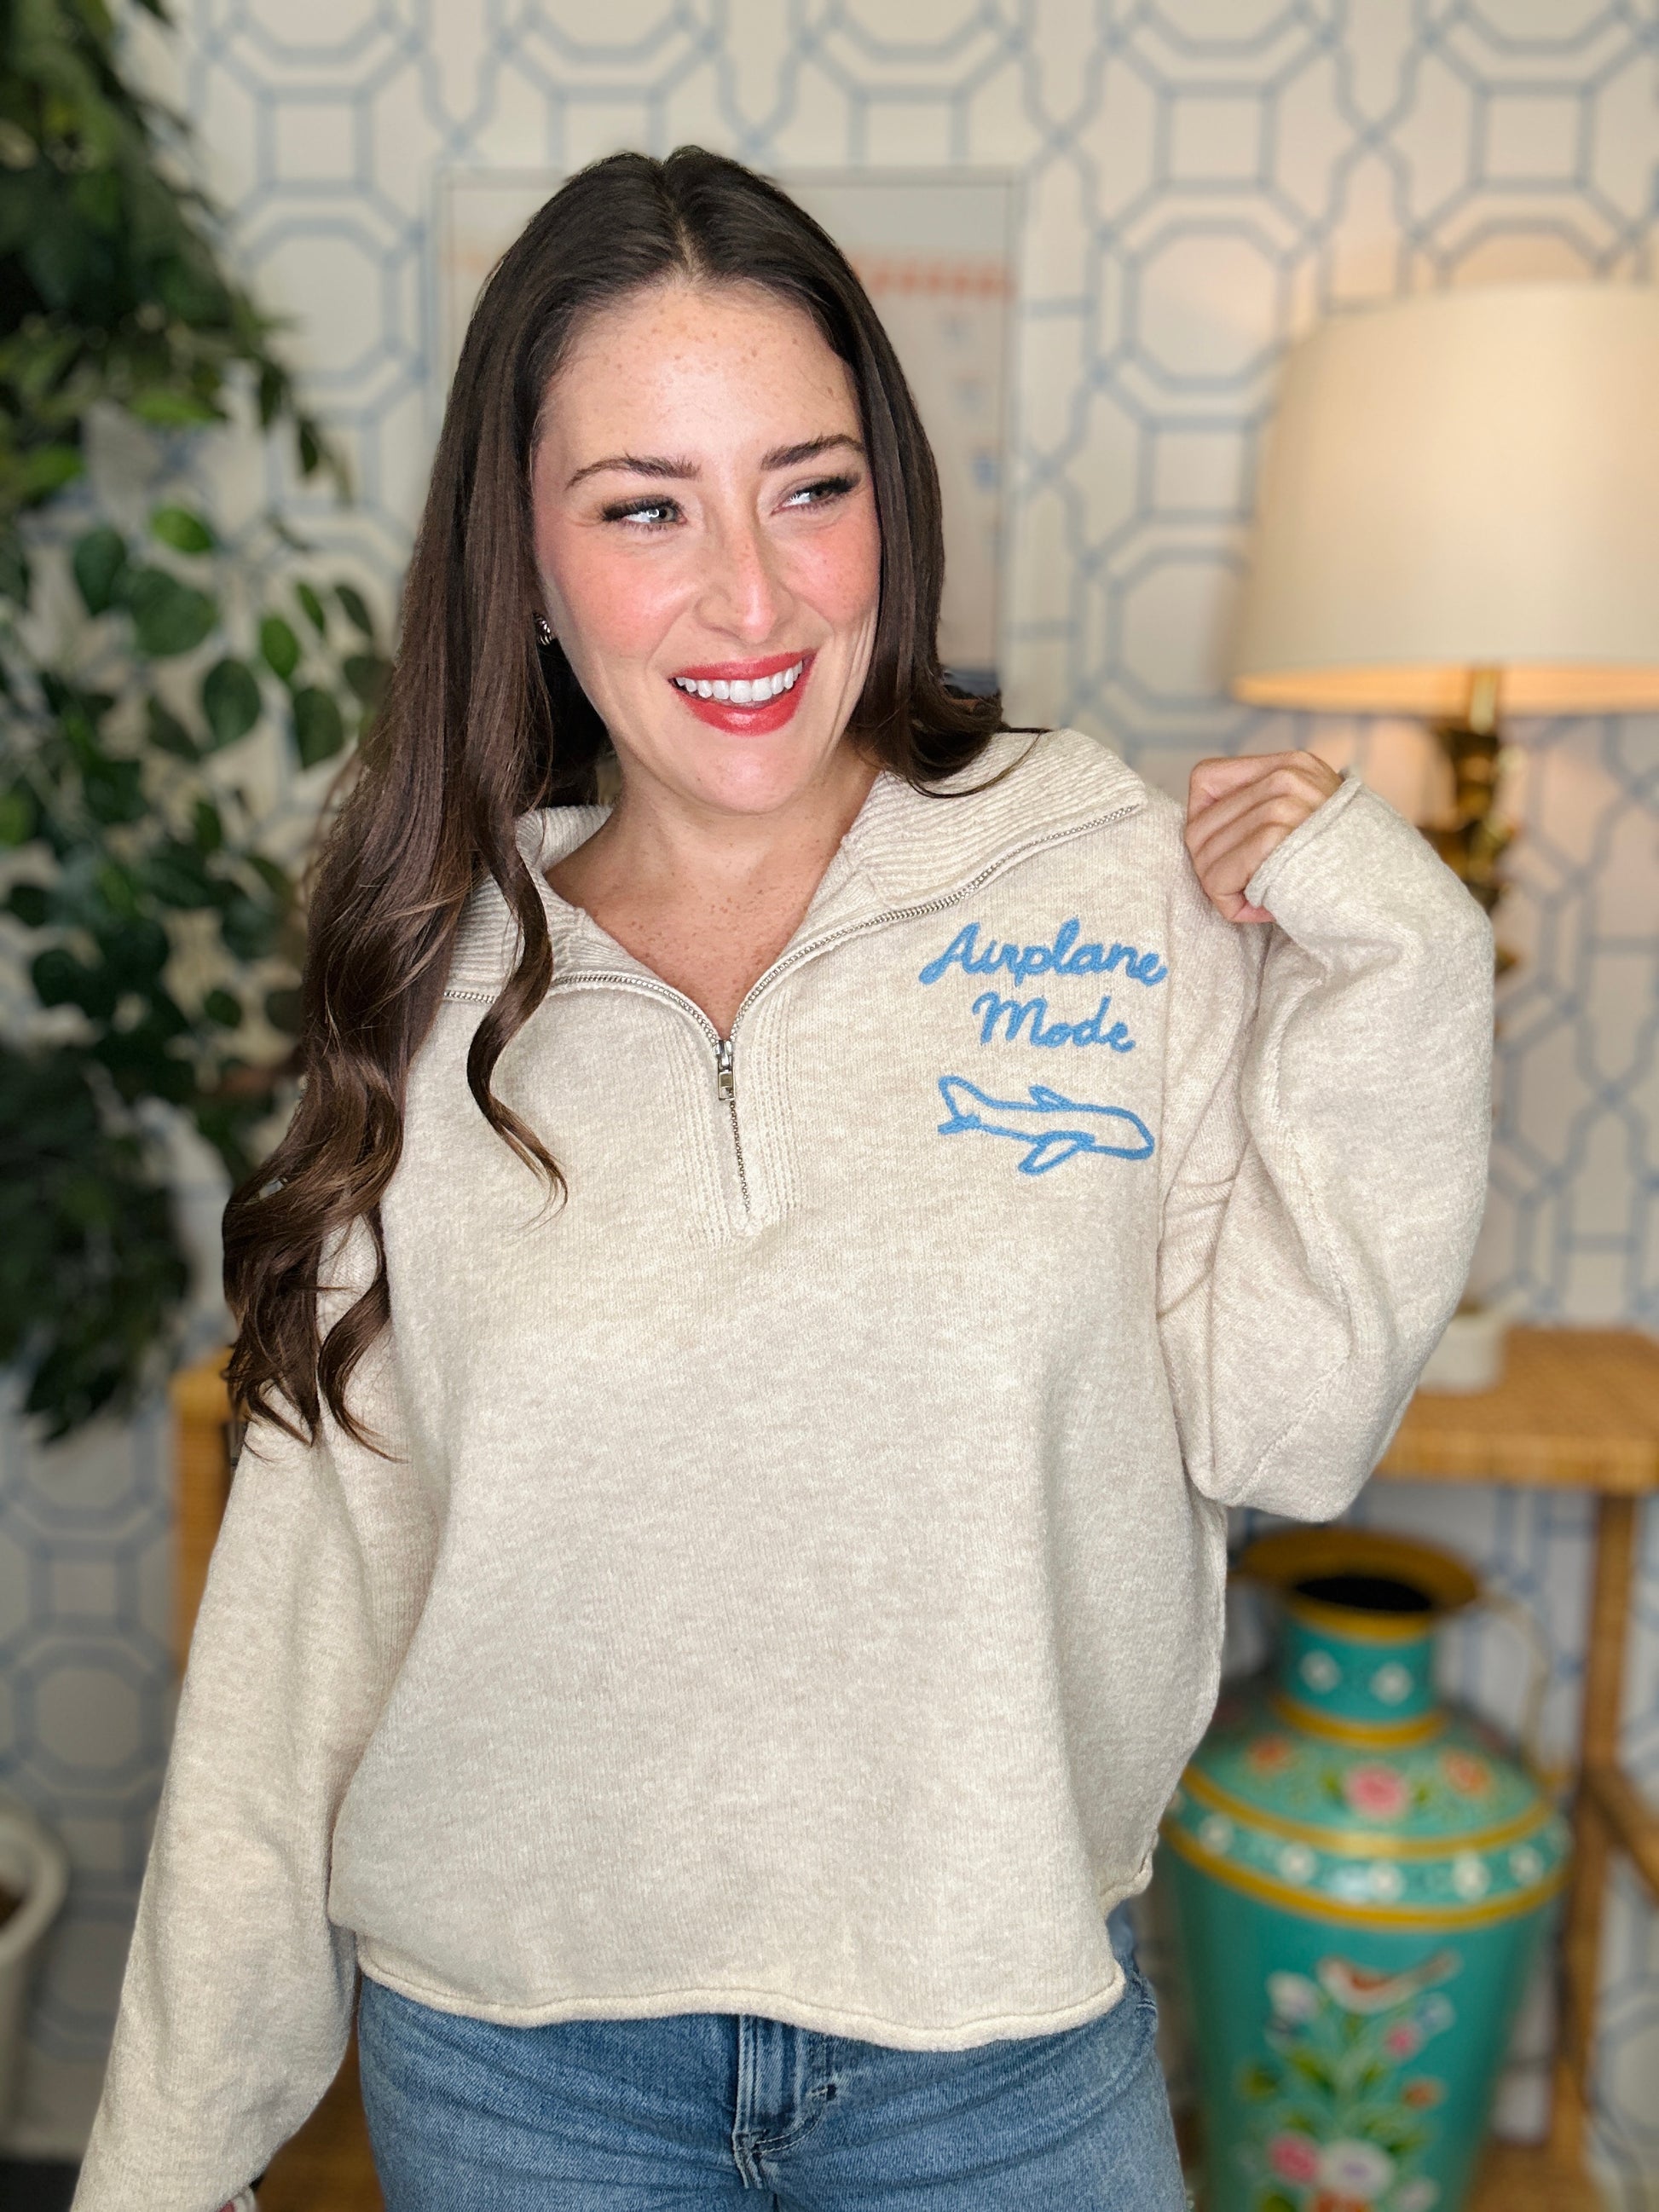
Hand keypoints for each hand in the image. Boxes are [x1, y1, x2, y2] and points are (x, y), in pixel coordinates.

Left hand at [1184, 750, 1341, 923]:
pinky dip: (1230, 904)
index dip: (1204, 821)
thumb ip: (1269, 813)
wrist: (1399, 902)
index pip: (1204, 778)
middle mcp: (1286, 776)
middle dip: (1210, 869)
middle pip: (1197, 824)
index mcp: (1293, 765)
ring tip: (1256, 905)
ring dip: (1221, 891)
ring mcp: (1283, 803)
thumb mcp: (1313, 826)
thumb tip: (1201, 828)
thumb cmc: (1351, 876)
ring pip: (1204, 852)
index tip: (1227, 855)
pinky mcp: (1278, 837)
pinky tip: (1262, 913)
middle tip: (1241, 894)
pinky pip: (1219, 876)